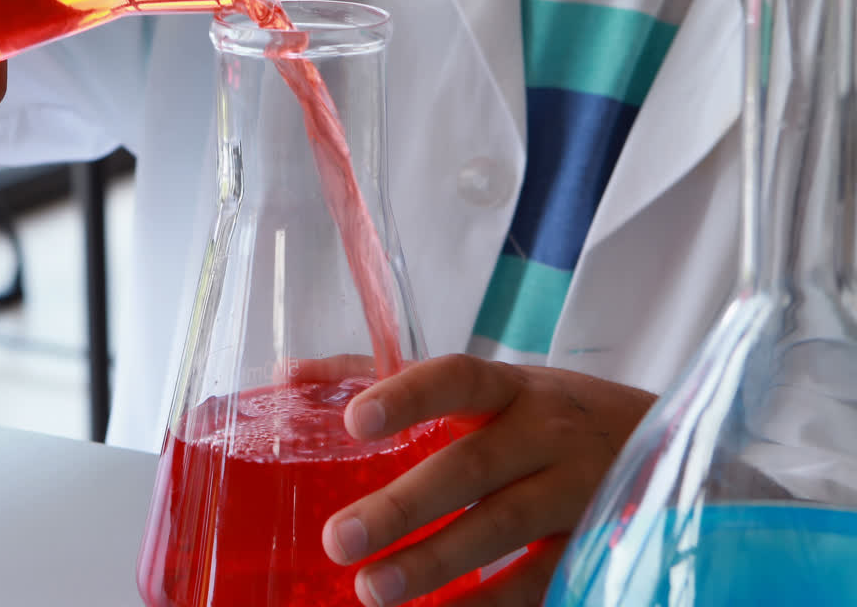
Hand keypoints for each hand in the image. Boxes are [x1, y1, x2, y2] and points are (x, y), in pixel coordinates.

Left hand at [318, 354, 655, 606]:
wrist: (670, 445)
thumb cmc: (545, 415)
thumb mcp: (486, 389)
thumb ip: (385, 378)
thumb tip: (288, 375)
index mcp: (510, 388)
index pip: (456, 379)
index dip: (408, 397)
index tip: (355, 423)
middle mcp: (547, 432)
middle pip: (471, 467)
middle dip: (402, 506)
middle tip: (338, 540)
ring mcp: (579, 490)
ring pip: (505, 528)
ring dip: (437, 562)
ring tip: (373, 590)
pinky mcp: (598, 543)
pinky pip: (541, 581)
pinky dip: (490, 603)